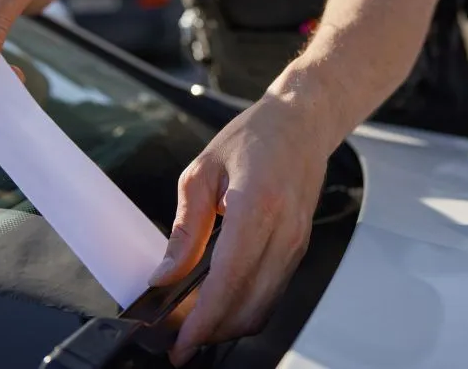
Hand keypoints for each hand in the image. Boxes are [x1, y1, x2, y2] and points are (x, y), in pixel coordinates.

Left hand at [147, 96, 329, 365]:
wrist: (301, 122)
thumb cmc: (254, 137)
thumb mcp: (201, 173)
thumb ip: (185, 230)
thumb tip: (165, 276)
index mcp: (256, 206)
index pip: (229, 281)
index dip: (203, 321)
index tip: (180, 344)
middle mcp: (284, 231)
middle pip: (248, 305)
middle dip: (212, 332)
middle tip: (178, 339)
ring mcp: (297, 243)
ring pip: (264, 307)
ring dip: (229, 325)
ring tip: (194, 325)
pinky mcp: (300, 248)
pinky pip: (273, 293)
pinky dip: (246, 309)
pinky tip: (220, 305)